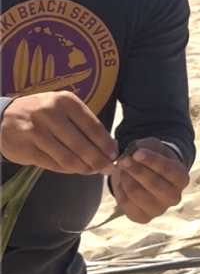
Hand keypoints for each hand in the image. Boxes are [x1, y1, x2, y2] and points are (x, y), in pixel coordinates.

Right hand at [0, 92, 116, 175]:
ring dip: (84, 168)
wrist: (4, 116)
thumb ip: (84, 123)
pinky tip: (75, 170)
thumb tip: (110, 145)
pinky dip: (67, 170)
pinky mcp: (25, 149)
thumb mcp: (64, 108)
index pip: (93, 126)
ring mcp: (36, 132)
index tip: (115, 155)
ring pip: (68, 157)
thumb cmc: (43, 112)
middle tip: (108, 169)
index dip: (106, 144)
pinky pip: (53, 164)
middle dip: (98, 160)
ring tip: (93, 171)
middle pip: (82, 145)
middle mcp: (51, 114)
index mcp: (66, 102)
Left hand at [110, 137, 189, 223]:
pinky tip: (122, 181)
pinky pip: (125, 203)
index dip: (151, 160)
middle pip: (153, 184)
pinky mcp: (143, 217)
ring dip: (125, 178)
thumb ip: (147, 148)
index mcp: (182, 179)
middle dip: (136, 170)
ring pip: (136, 193)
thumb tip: (132, 154)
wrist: (151, 178)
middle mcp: (174, 197)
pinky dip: (120, 189)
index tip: (136, 152)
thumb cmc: (154, 161)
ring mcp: (159, 210)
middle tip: (123, 159)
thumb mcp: (155, 148)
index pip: (167, 169)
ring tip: (121, 167)